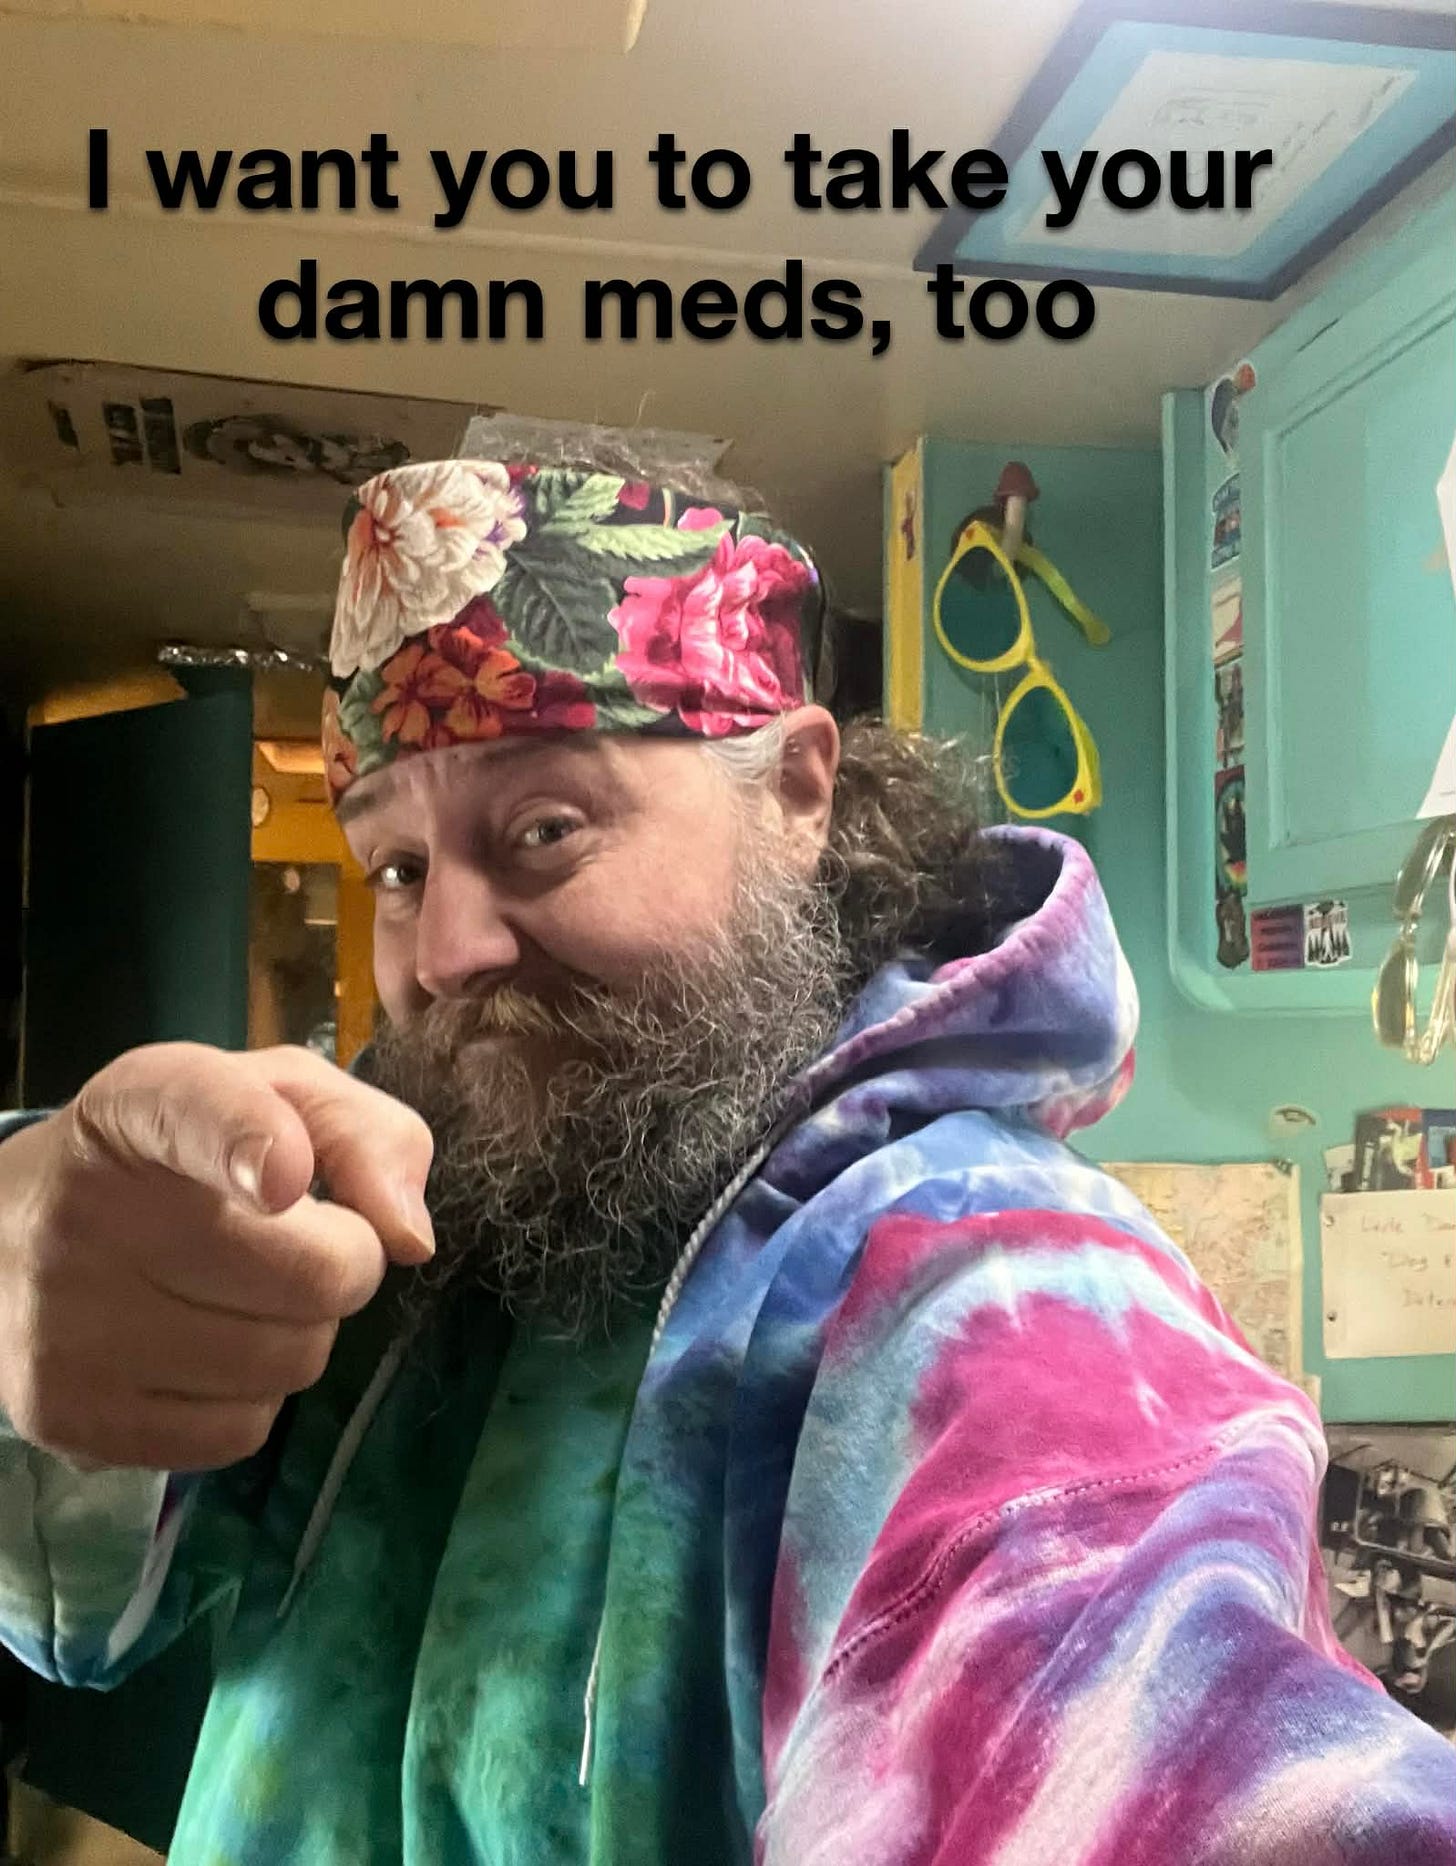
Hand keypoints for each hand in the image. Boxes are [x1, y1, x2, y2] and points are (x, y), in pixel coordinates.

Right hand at [0, 1043, 433, 1471]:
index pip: (193, 1113)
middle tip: (293, 1244)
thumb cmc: (180, 1158)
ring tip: (236, 1292)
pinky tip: (201, 1349)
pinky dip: (249, 1398)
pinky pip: (239, 1433)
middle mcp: (85, 1213)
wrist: (15, 1236)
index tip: (286, 1175)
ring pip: (288, 1363)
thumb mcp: (277, 1100)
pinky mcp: (66, 1417)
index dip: (251, 1142)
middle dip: (338, 1264)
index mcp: (139, 1107)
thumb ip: (365, 1135)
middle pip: (313, 1278)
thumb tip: (410, 1237)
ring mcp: (65, 1325)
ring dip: (297, 1333)